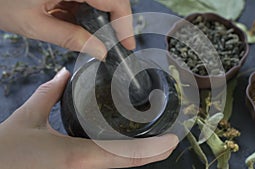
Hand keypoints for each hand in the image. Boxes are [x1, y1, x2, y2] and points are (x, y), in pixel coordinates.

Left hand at [0, 0, 135, 59]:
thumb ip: (70, 38)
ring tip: (94, 39)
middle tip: (114, 44)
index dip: (125, 23)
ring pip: (97, 0)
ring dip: (98, 19)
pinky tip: (76, 27)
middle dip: (114, 22)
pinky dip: (83, 14)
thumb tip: (100, 51)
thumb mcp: (35, 24)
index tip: (128, 44)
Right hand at [0, 68, 178, 168]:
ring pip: (116, 168)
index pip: (125, 155)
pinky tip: (122, 150)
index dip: (153, 149)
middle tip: (168, 142)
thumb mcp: (28, 119)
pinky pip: (102, 168)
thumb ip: (50, 94)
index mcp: (77, 156)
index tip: (171, 141)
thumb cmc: (6, 153)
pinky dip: (119, 160)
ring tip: (153, 144)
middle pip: (127, 165)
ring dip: (137, 158)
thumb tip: (66, 74)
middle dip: (151, 155)